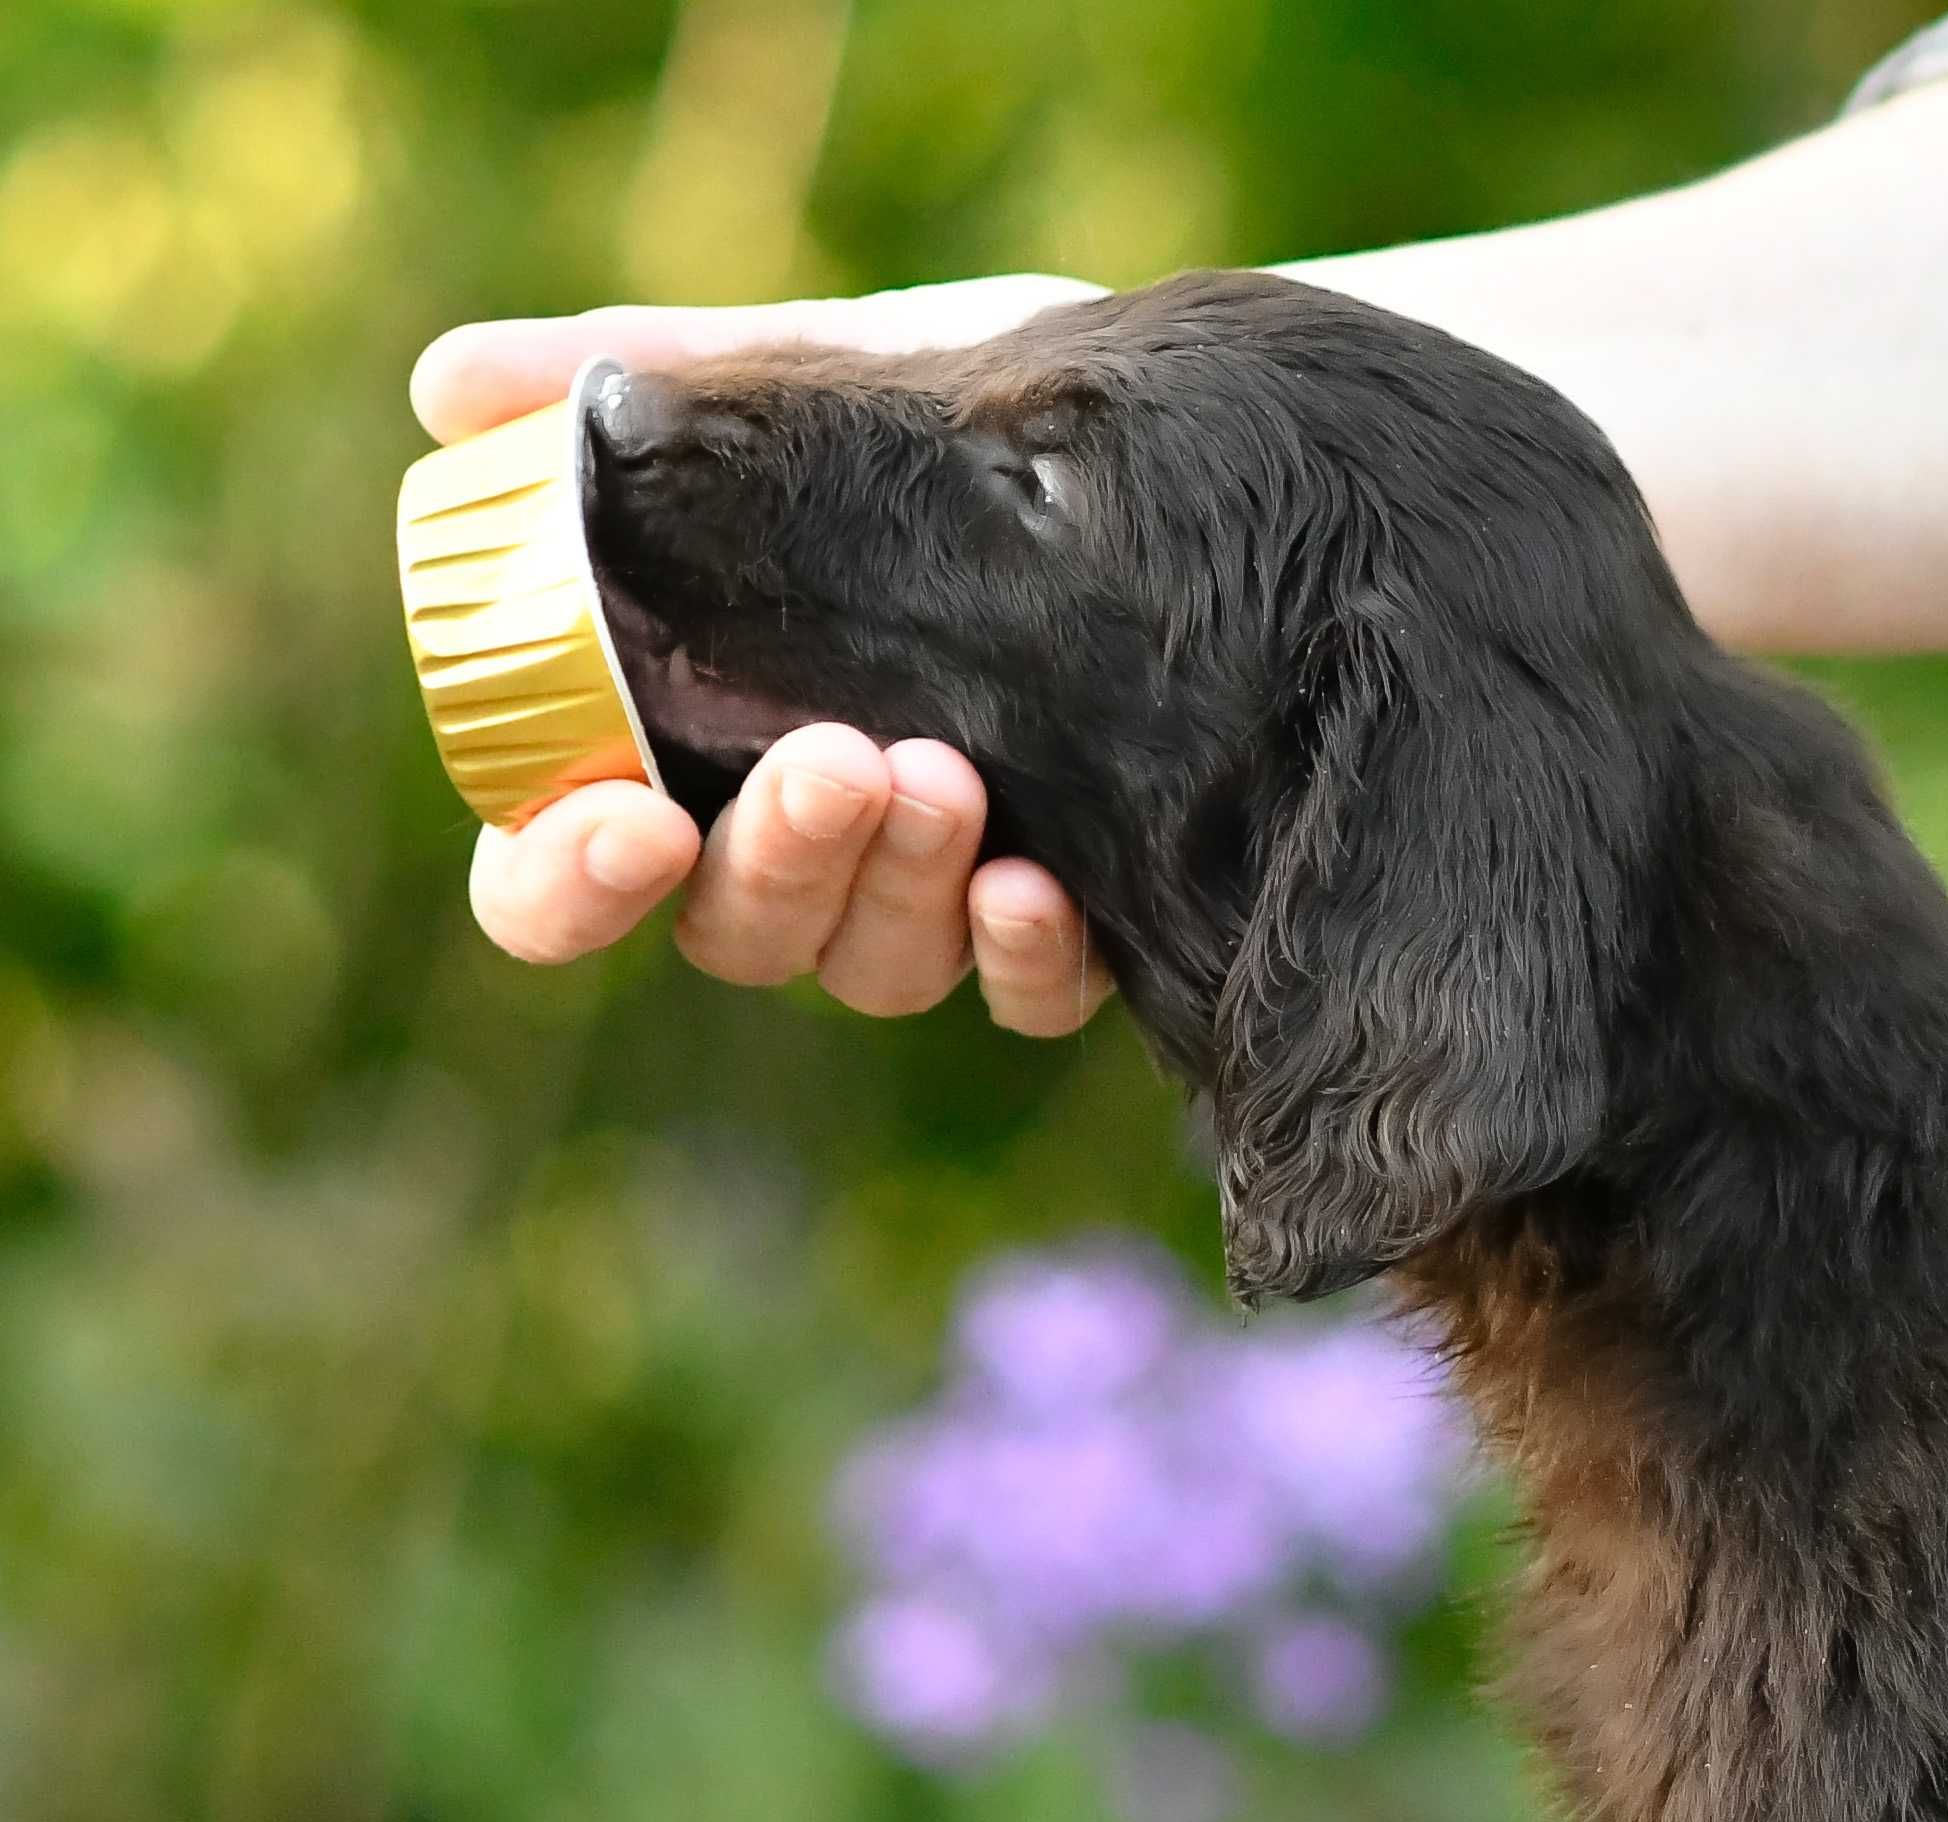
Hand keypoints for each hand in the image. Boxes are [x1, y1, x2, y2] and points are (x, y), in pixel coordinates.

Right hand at [413, 281, 1109, 1031]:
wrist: (1179, 440)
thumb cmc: (954, 425)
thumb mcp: (812, 380)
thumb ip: (641, 385)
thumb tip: (450, 388)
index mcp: (679, 748)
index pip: (554, 880)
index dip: (562, 882)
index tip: (625, 819)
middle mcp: (792, 850)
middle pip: (733, 929)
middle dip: (779, 860)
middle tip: (840, 759)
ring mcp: (926, 900)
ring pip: (876, 967)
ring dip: (899, 890)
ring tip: (945, 776)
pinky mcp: (1068, 925)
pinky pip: (1026, 996)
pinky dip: (1023, 960)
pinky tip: (1037, 889)